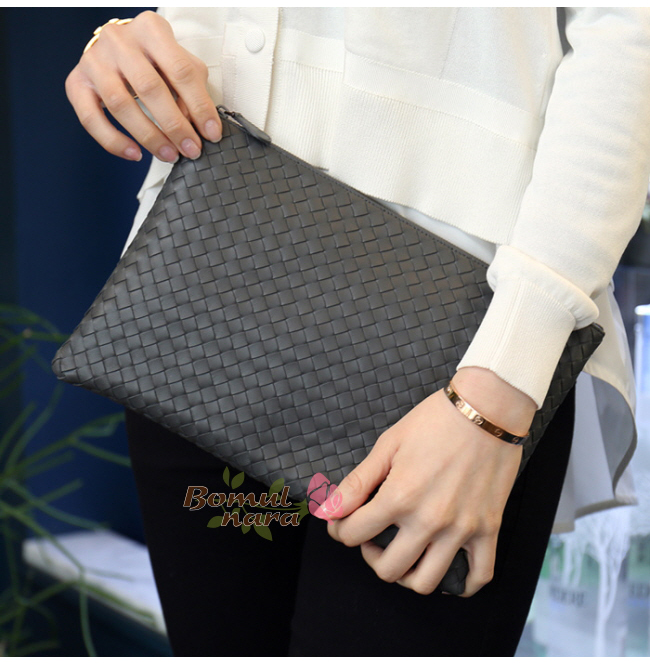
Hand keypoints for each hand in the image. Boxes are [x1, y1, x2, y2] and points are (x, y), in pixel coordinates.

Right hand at [65, 11, 221, 162]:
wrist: (119, 46)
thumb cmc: (156, 59)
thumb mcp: (180, 64)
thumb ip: (192, 90)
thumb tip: (197, 126)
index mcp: (151, 29)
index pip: (181, 71)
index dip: (199, 106)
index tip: (212, 134)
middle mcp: (118, 40)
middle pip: (149, 88)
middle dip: (174, 126)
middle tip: (191, 150)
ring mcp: (94, 60)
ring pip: (120, 104)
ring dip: (149, 136)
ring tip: (169, 155)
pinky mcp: (76, 81)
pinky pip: (90, 118)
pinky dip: (113, 141)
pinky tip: (135, 154)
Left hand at [323, 367, 535, 596]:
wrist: (487, 408)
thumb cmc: (435, 420)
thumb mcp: (388, 445)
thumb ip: (356, 483)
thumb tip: (326, 511)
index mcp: (400, 497)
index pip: (354, 535)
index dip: (339, 529)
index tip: (342, 521)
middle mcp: (430, 520)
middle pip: (388, 569)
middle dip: (370, 556)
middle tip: (372, 537)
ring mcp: (462, 528)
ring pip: (427, 582)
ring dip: (408, 575)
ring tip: (404, 552)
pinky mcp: (489, 528)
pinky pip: (478, 577)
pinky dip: (461, 584)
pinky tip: (445, 566)